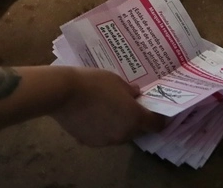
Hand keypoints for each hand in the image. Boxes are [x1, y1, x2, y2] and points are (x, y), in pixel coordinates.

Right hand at [52, 69, 166, 146]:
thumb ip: (130, 91)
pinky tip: (92, 115)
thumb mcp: (116, 80)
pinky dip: (102, 129)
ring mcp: (107, 140)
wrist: (64, 93)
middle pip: (137, 130)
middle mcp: (124, 134)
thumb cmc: (94, 82)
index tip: (153, 110)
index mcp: (135, 117)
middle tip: (126, 105)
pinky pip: (103, 136)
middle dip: (135, 120)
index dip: (158, 118)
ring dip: (118, 125)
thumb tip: (136, 95)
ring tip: (106, 109)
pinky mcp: (91, 143)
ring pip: (120, 135)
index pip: (156, 125)